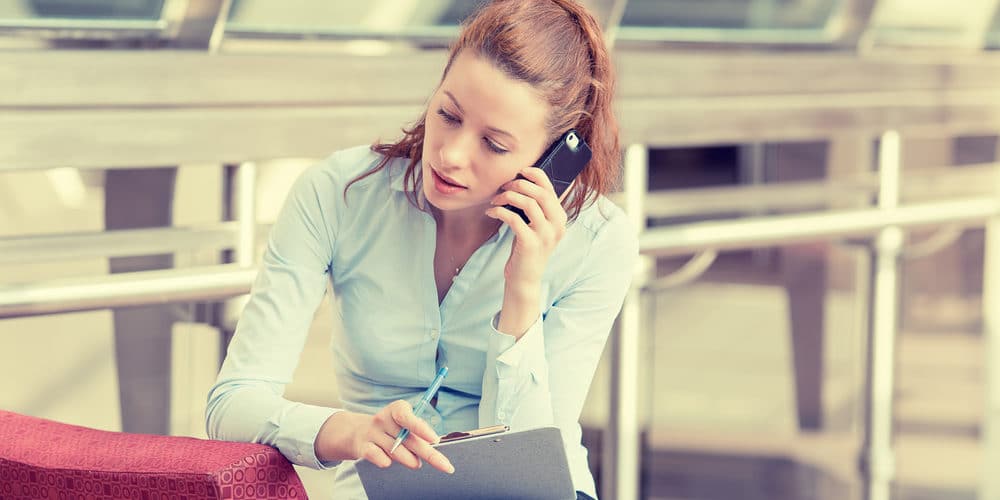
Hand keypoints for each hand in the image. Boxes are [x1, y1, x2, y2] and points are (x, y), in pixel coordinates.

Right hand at [315, 401, 454, 473]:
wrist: (357, 432)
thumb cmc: (391, 428)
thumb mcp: (404, 423)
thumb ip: (418, 430)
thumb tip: (432, 442)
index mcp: (396, 409)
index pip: (407, 417)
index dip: (421, 428)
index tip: (435, 440)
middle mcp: (383, 419)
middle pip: (408, 439)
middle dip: (429, 454)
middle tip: (446, 466)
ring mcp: (372, 433)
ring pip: (397, 452)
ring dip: (410, 460)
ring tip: (416, 463)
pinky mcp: (363, 447)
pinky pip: (380, 459)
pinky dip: (387, 462)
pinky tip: (389, 460)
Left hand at [487, 167, 567, 287]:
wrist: (525, 278)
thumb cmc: (526, 248)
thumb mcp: (535, 226)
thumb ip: (535, 207)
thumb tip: (520, 182)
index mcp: (560, 218)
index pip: (550, 188)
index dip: (534, 175)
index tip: (519, 171)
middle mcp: (557, 225)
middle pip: (540, 193)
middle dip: (518, 185)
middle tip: (503, 187)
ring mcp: (545, 235)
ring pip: (528, 203)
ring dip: (507, 197)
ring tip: (495, 200)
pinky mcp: (530, 243)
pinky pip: (514, 218)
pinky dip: (499, 211)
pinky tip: (491, 212)